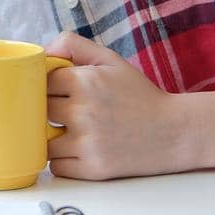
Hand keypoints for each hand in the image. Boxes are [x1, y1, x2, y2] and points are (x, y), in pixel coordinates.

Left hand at [44, 31, 191, 179]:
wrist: (174, 131)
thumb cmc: (139, 94)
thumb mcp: (109, 59)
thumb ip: (73, 45)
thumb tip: (41, 53)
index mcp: (84, 81)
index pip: (42, 81)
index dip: (50, 85)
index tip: (62, 90)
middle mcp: (83, 112)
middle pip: (40, 109)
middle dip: (51, 109)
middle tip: (69, 110)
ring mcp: (87, 143)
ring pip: (44, 140)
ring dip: (53, 137)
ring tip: (74, 131)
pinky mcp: (93, 169)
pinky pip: (57, 166)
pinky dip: (63, 160)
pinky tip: (79, 149)